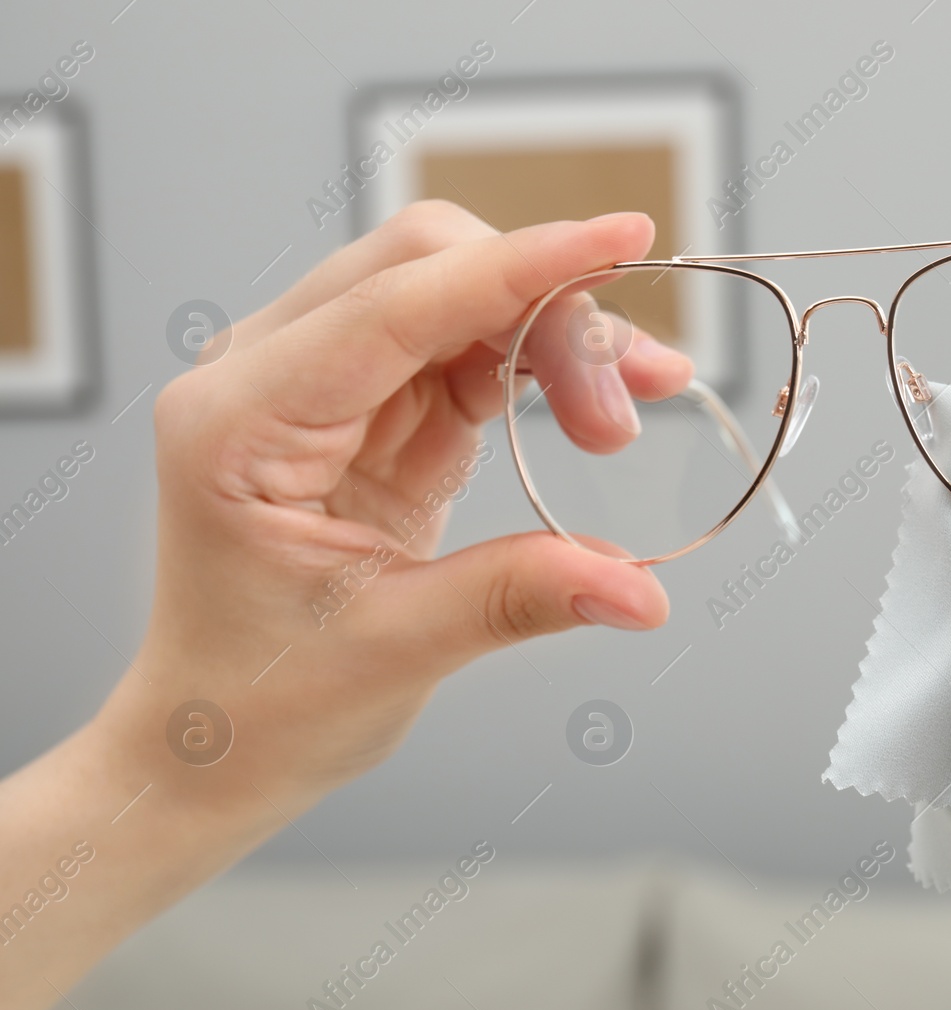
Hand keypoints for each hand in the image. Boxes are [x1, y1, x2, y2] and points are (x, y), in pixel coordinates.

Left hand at [111, 201, 693, 813]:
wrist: (216, 739)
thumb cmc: (260, 701)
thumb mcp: (393, 650)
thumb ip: (519, 597)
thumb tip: (641, 592)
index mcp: (240, 421)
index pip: (395, 302)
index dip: (520, 266)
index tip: (621, 236)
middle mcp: (267, 376)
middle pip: (429, 268)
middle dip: (547, 314)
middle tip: (620, 423)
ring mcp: (318, 384)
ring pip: (459, 297)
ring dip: (554, 339)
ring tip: (621, 423)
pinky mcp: (369, 407)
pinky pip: (467, 349)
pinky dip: (538, 367)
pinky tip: (593, 407)